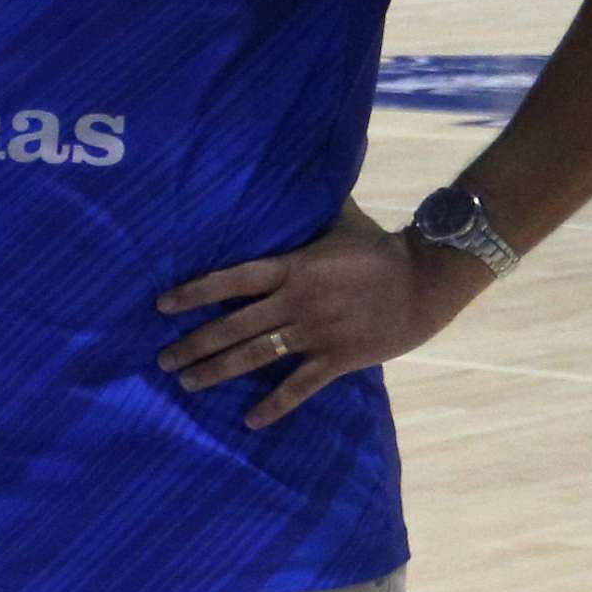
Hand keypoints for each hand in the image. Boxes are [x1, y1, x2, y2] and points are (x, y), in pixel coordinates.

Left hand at [157, 201, 480, 430]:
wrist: (429, 279)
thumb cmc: (382, 249)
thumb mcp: (341, 221)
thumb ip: (313, 208)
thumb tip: (302, 169)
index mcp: (292, 267)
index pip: (231, 279)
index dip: (194, 293)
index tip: (161, 306)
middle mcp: (296, 302)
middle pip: (234, 325)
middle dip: (194, 344)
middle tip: (164, 360)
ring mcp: (316, 332)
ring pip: (257, 356)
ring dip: (218, 371)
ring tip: (187, 383)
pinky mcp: (339, 358)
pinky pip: (300, 386)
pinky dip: (275, 406)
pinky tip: (250, 422)